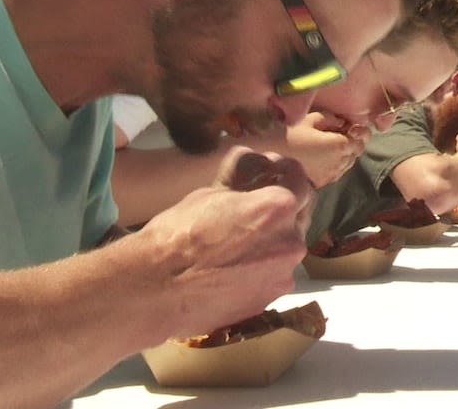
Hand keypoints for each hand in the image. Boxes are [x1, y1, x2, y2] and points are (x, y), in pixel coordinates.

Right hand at [137, 147, 314, 337]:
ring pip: (287, 247)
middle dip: (284, 205)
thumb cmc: (179, 234)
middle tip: (260, 202)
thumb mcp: (211, 192)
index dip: (286, 171)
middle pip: (300, 214)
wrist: (156, 289)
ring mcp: (284, 273)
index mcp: (279, 207)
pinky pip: (275, 273)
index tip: (274, 170)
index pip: (299, 180)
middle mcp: (292, 240)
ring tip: (242, 239)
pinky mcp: (271, 298)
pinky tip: (237, 266)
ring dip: (273, 237)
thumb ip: (242, 177)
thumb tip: (254, 159)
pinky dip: (263, 266)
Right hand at [270, 111, 365, 187]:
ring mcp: (332, 174)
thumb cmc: (288, 136)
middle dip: (351, 141)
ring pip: (349, 162)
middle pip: (357, 151)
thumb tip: (342, 122)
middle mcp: (340, 161)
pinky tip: (322, 156)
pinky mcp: (323, 182)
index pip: (362, 138)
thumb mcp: (310, 119)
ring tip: (328, 145)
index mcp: (339, 144)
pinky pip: (338, 171)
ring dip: (344, 153)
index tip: (347, 125)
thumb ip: (331, 118)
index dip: (357, 131)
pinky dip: (336, 163)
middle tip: (337, 133)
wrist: (268, 159)